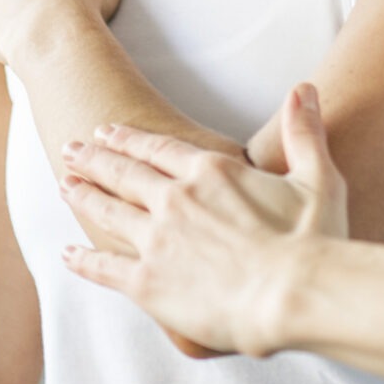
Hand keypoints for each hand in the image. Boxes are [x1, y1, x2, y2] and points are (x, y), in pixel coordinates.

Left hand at [61, 84, 347, 356]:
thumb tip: (305, 90)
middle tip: (71, 149)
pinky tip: (69, 254)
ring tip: (65, 186)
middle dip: (95, 158)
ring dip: (84, 196)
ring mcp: (156, 240)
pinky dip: (84, 259)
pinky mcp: (148, 283)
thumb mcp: (318, 178)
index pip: (159, 148)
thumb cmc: (314, 241)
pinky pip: (105, 267)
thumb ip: (304, 133)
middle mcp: (175, 199)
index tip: (108, 130)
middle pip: (124, 172)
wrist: (295, 294)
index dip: (130, 139)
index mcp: (210, 173)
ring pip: (108, 211)